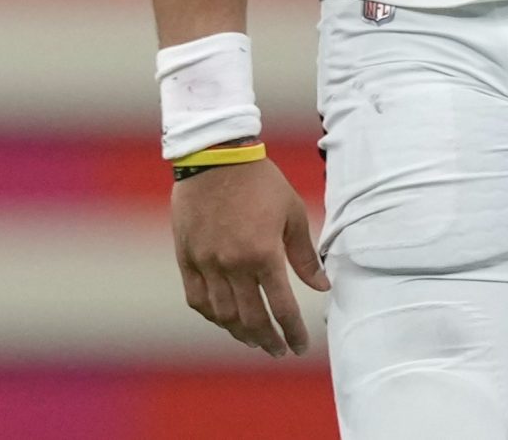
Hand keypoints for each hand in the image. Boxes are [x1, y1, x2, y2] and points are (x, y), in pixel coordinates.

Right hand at [172, 158, 329, 354]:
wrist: (215, 158)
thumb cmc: (261, 182)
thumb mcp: (293, 213)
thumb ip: (304, 255)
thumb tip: (321, 286)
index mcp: (263, 254)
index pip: (282, 307)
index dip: (293, 331)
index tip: (299, 346)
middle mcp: (233, 265)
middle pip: (251, 319)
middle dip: (268, 339)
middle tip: (278, 349)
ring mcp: (206, 264)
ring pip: (222, 314)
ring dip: (240, 333)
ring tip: (254, 339)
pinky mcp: (186, 258)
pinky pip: (197, 299)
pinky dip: (211, 315)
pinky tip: (223, 319)